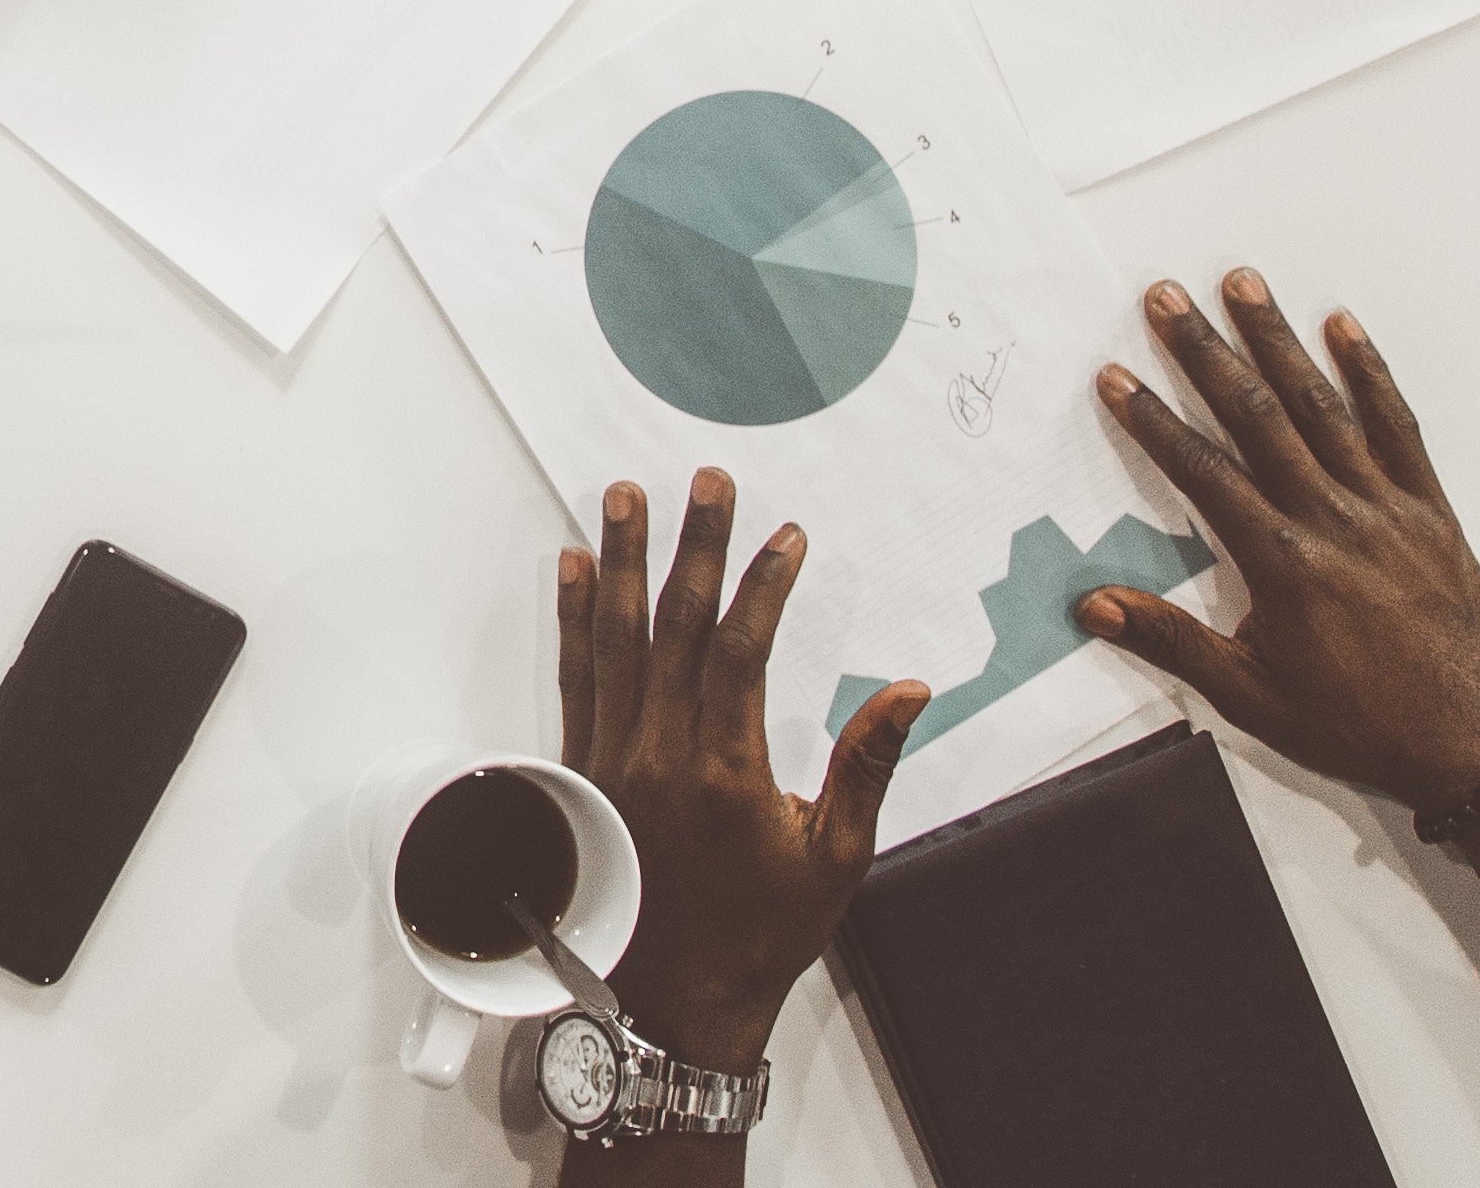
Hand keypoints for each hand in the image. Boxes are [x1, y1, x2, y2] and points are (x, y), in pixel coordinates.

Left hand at [559, 469, 923, 1064]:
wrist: (671, 1001)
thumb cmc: (761, 935)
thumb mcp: (835, 858)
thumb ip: (865, 764)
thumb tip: (909, 688)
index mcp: (725, 771)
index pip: (740, 650)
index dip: (762, 585)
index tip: (785, 534)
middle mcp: (658, 753)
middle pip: (674, 626)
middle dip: (693, 546)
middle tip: (706, 479)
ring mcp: (610, 758)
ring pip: (614, 638)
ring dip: (619, 561)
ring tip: (622, 494)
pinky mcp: (579, 769)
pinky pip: (574, 676)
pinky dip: (571, 618)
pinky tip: (569, 568)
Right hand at [1086, 271, 1479, 811]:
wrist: (1472, 747)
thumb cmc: (1360, 725)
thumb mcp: (1253, 697)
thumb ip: (1173, 643)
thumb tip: (1093, 605)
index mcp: (1284, 564)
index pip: (1204, 473)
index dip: (1155, 421)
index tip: (1116, 376)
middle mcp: (1333, 520)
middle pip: (1257, 419)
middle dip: (1205, 353)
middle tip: (1166, 297)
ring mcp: (1387, 508)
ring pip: (1322, 408)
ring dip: (1277, 341)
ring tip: (1243, 285)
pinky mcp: (1430, 510)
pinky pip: (1398, 428)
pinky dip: (1369, 375)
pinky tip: (1344, 328)